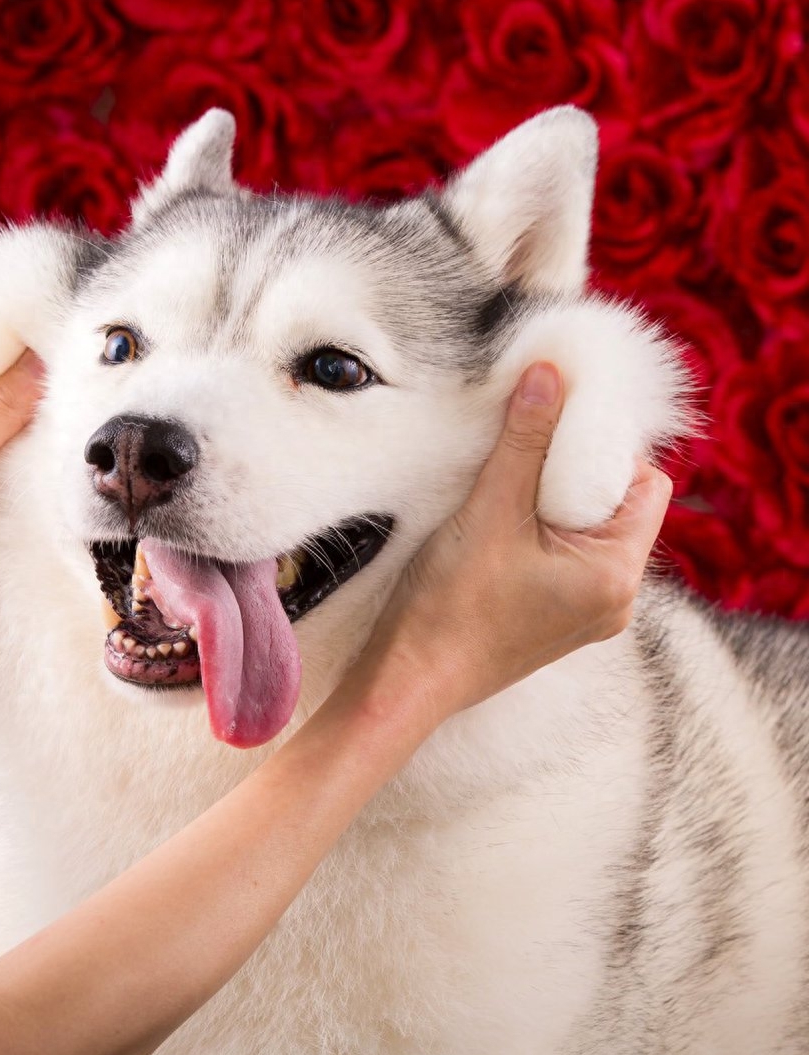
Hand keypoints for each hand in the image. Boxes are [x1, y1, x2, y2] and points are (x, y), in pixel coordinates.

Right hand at [346, 361, 672, 737]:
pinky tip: (497, 523)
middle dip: (574, 472)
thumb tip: (548, 375)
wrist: (409, 679)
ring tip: (504, 490)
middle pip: (618, 507)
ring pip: (588, 531)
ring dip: (551, 500)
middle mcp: (615, 600)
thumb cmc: (450, 608)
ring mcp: (586, 614)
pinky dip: (539, 530)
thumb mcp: (489, 511)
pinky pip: (566, 557)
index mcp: (616, 576)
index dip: (605, 449)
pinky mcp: (555, 618)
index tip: (556, 429)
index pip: (645, 485)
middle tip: (524, 455)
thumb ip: (524, 440)